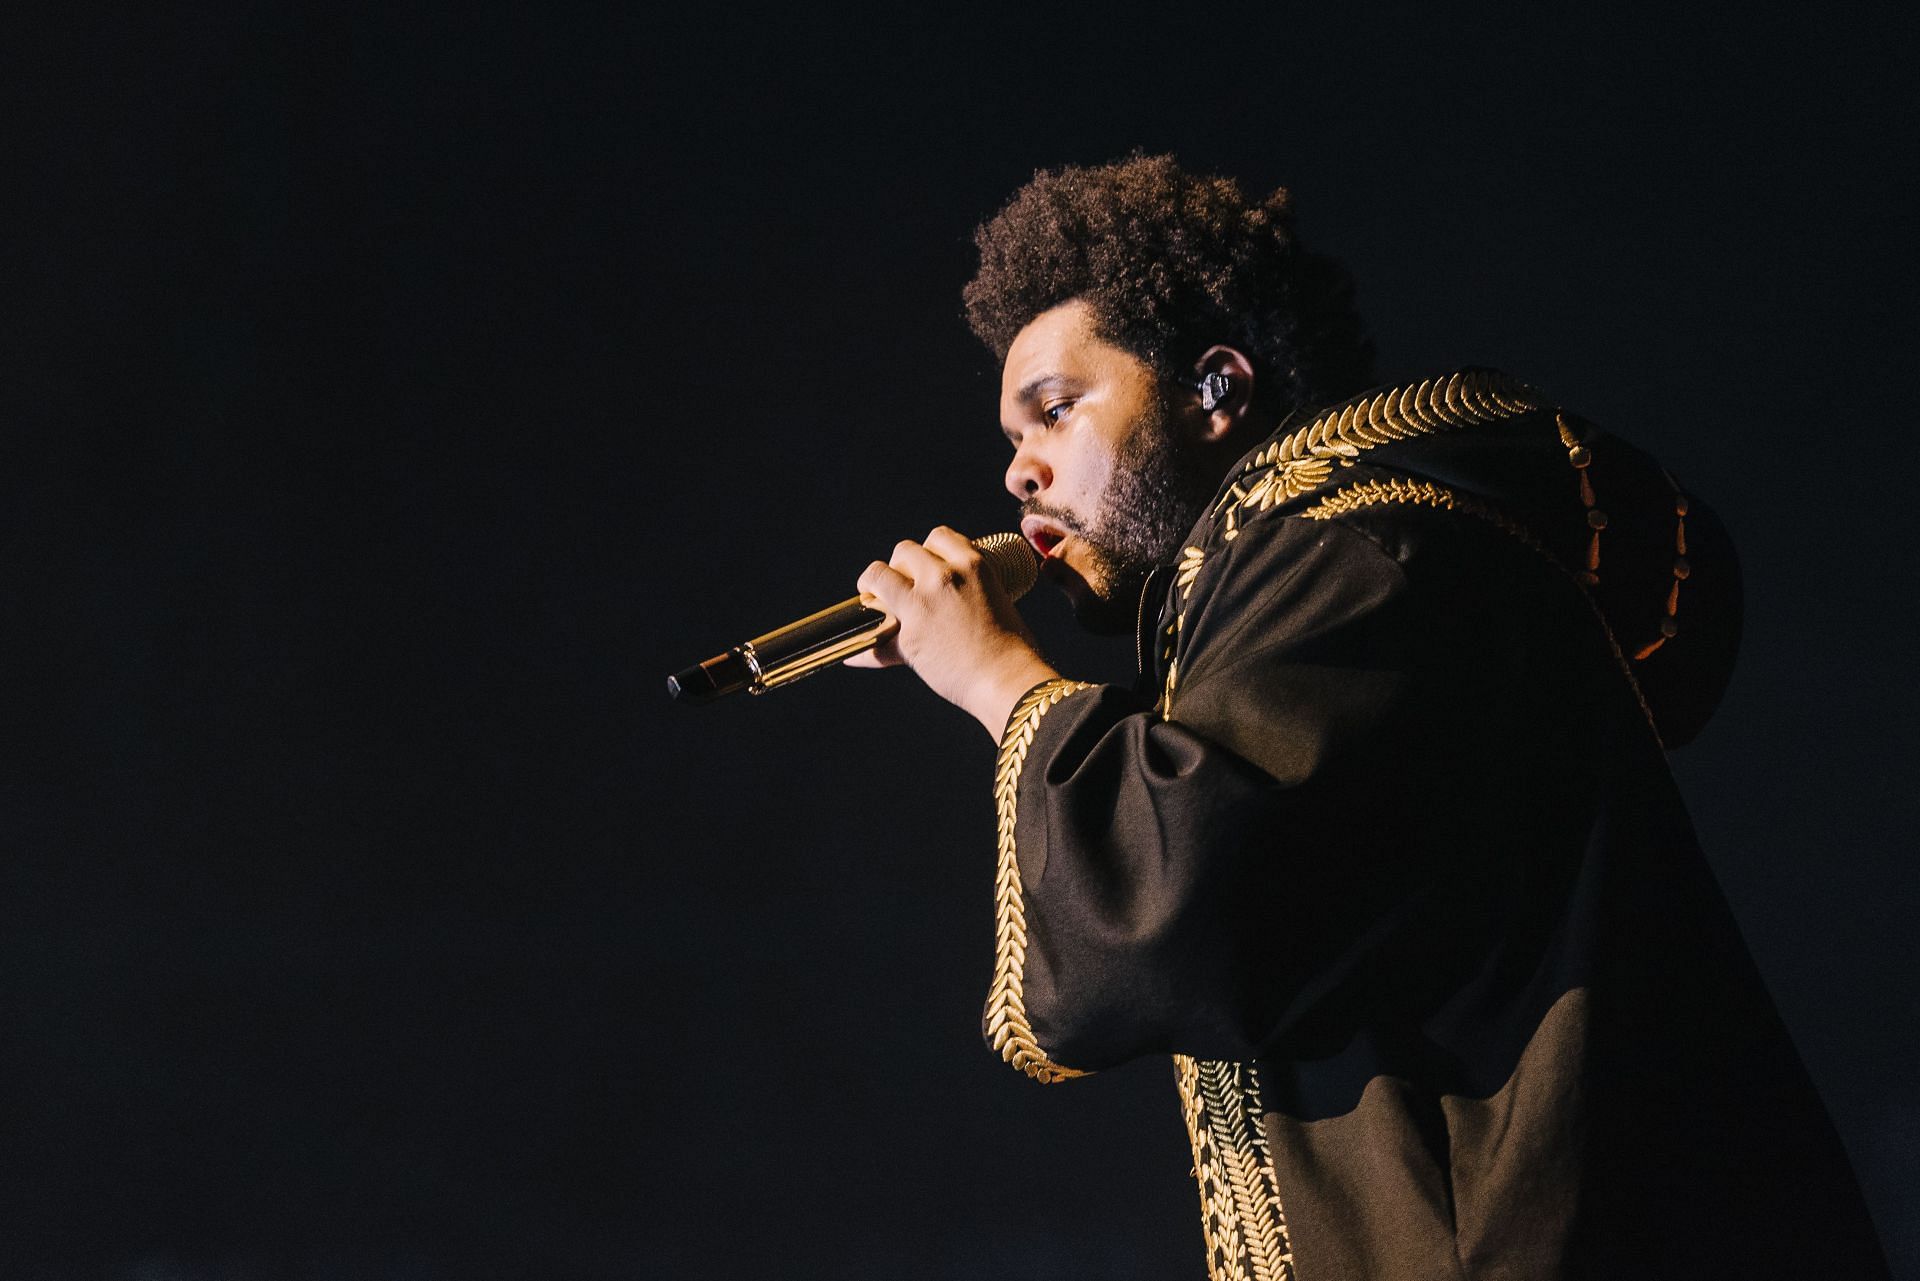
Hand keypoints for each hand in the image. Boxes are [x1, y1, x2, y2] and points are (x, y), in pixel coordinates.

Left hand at [847, 526, 1061, 736]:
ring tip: (871, 601)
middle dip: (899, 566)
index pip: (937, 537)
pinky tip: (853, 655)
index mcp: (972, 564)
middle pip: (904, 551)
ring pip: (878, 574)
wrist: (1008, 680)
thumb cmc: (1014, 649)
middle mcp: (944, 577)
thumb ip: (974, 593)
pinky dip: (861, 649)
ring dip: (871, 585)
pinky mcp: (906, 636)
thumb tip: (957, 603)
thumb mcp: (999, 601)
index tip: (925, 566)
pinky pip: (872, 636)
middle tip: (901, 586)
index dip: (928, 550)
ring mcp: (921, 604)